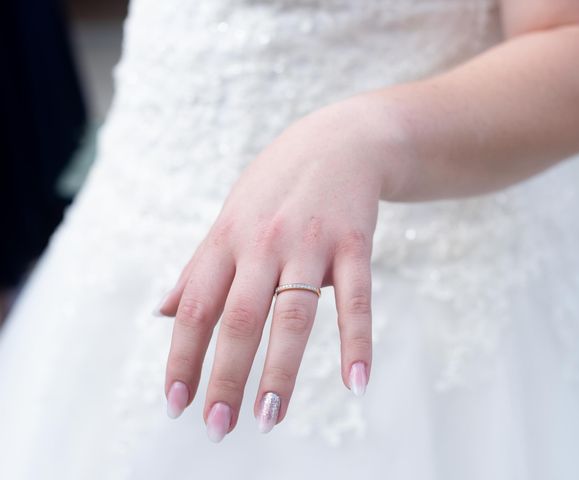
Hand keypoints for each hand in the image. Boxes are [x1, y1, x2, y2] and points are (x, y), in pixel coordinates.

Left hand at [156, 96, 404, 441]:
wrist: (339, 140)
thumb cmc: (276, 188)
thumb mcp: (229, 218)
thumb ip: (198, 268)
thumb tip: (162, 314)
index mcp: (227, 239)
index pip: (197, 307)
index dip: (182, 357)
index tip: (176, 403)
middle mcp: (263, 243)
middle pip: (240, 318)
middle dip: (225, 376)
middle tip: (216, 426)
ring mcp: (310, 243)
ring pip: (293, 315)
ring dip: (281, 371)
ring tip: (270, 418)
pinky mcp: (354, 244)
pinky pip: (357, 299)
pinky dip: (358, 342)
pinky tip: (356, 383)